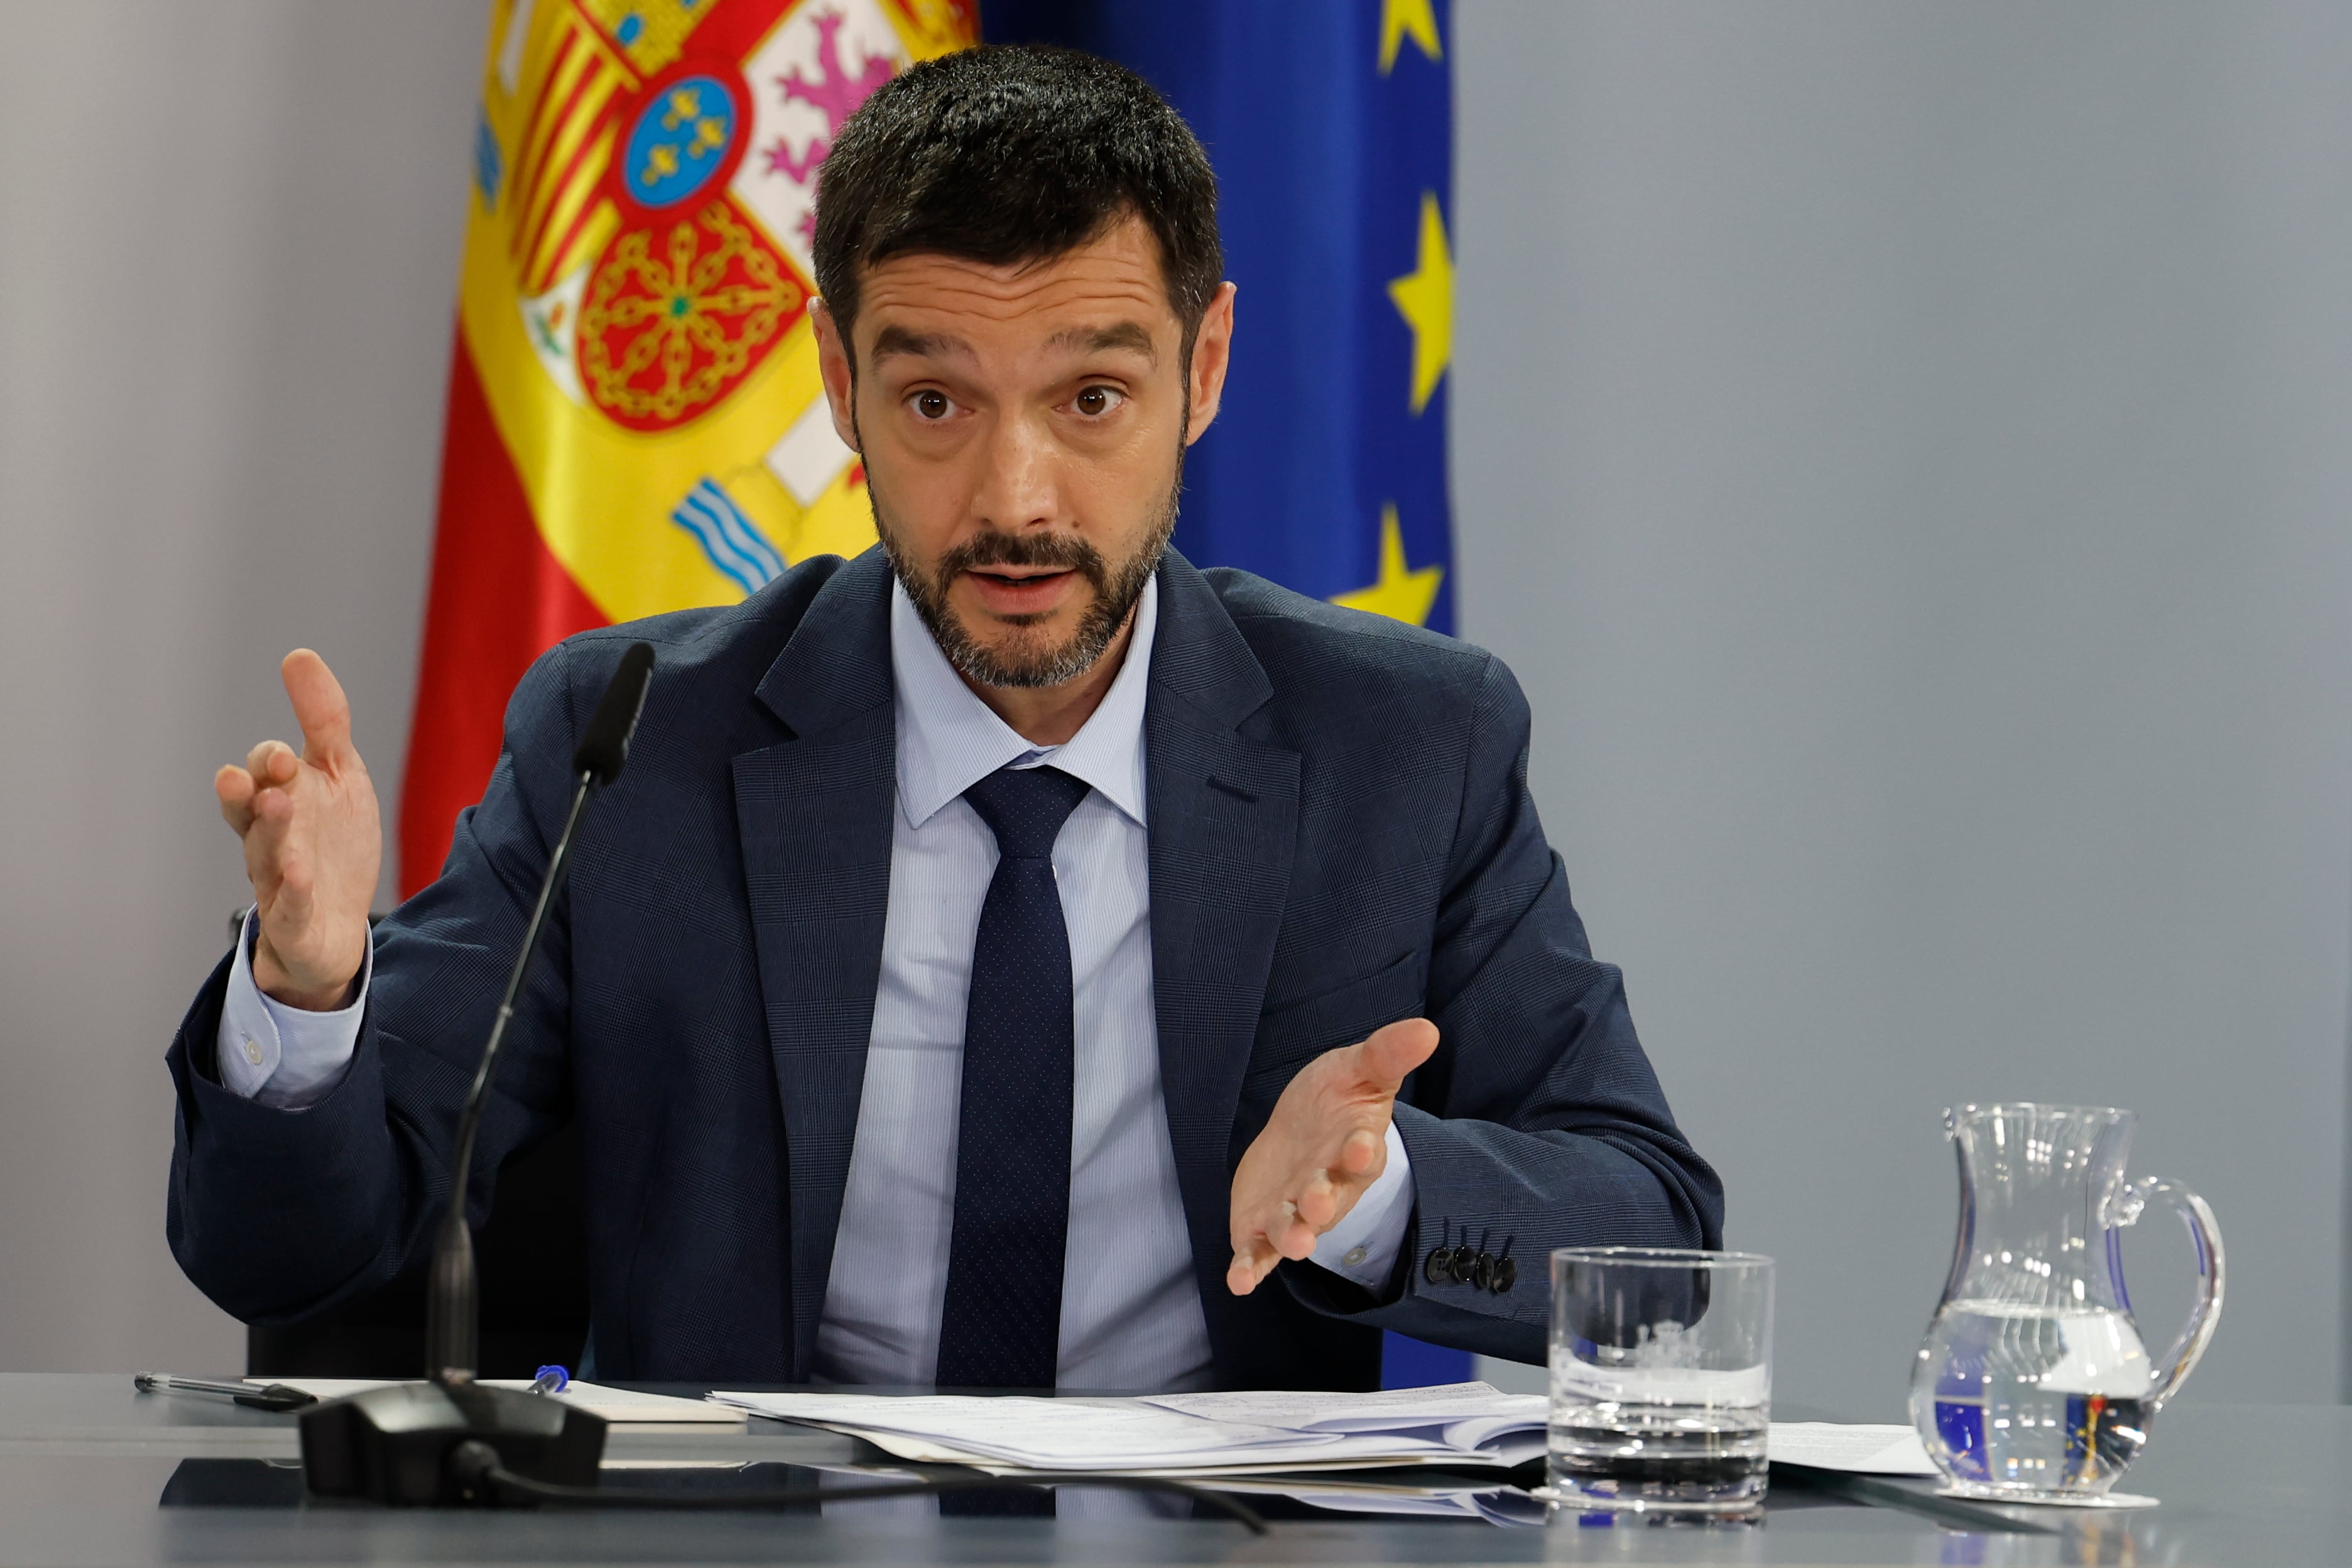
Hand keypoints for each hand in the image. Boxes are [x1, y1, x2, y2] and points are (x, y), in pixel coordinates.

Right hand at [213, 650, 380, 1010]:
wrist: (334, 926)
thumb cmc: (332, 842)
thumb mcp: (337, 776)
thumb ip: (323, 721)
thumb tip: (298, 655)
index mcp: (275, 800)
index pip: (262, 774)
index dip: (269, 762)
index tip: (285, 753)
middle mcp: (267, 838)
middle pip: (250, 812)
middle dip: (254, 791)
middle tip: (264, 773)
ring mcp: (277, 881)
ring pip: (266, 855)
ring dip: (272, 831)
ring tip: (279, 806)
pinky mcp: (295, 920)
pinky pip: (291, 906)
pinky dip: (294, 891)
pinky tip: (302, 876)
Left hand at [1226, 1018, 1439, 1295]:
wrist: (1300, 1126)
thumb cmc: (1335, 1098)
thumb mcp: (1358, 1069)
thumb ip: (1387, 1054)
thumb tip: (1427, 1028)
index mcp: (1356, 1150)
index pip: (1363, 1154)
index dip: (1362, 1151)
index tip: (1361, 1147)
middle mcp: (1329, 1186)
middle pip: (1329, 1199)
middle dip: (1323, 1203)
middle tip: (1318, 1205)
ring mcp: (1294, 1210)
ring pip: (1295, 1229)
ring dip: (1292, 1236)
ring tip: (1292, 1241)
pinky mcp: (1261, 1226)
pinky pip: (1257, 1253)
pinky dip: (1250, 1268)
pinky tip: (1240, 1282)